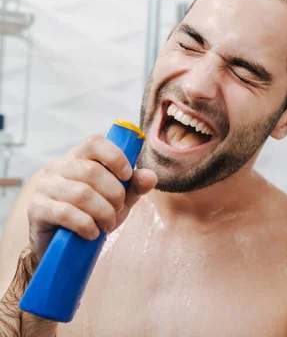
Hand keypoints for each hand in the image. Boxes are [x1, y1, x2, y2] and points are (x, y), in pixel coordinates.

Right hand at [27, 135, 156, 258]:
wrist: (64, 244)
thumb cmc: (93, 213)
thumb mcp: (119, 199)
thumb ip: (135, 186)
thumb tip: (151, 176)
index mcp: (79, 158)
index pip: (95, 142)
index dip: (115, 156)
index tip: (127, 175)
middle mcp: (58, 167)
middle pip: (91, 171)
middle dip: (114, 194)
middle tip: (118, 209)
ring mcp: (45, 187)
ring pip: (81, 194)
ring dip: (103, 213)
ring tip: (107, 224)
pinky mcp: (37, 209)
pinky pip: (66, 213)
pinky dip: (87, 225)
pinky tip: (92, 233)